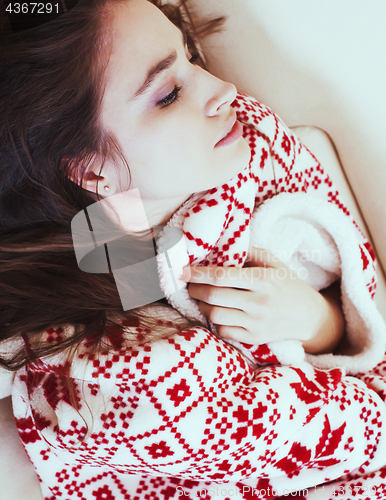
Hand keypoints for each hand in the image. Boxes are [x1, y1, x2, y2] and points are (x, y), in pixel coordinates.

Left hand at [183, 247, 343, 353]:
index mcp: (263, 279)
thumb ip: (250, 252)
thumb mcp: (274, 262)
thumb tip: (221, 246)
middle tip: (190, 285)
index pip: (221, 276)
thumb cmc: (287, 284)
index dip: (197, 274)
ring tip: (205, 299)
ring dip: (203, 306)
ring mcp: (257, 323)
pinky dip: (215, 322)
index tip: (182, 271)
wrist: (309, 316)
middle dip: (195, 290)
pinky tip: (219, 313)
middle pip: (213, 296)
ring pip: (215, 315)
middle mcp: (259, 302)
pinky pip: (224, 331)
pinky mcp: (255, 338)